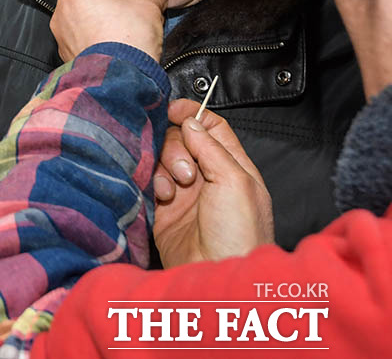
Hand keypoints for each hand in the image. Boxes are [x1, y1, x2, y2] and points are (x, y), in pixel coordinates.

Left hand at [50, 0, 167, 61]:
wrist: (119, 81)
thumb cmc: (126, 41)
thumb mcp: (149, 7)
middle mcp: (64, 11)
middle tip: (146, 3)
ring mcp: (65, 35)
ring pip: (93, 16)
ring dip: (116, 16)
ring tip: (139, 24)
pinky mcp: (71, 55)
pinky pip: (90, 37)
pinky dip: (107, 35)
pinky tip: (127, 41)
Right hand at [153, 99, 273, 266]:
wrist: (217, 280)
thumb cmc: (240, 235)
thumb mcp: (234, 181)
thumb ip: (211, 147)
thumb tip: (190, 120)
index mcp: (233, 166)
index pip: (211, 126)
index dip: (192, 113)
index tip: (172, 109)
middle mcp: (209, 177)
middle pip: (183, 140)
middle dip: (177, 147)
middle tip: (186, 172)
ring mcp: (186, 195)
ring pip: (164, 160)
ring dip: (165, 167)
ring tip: (174, 190)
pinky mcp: (165, 213)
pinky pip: (151, 183)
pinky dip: (153, 183)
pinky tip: (162, 198)